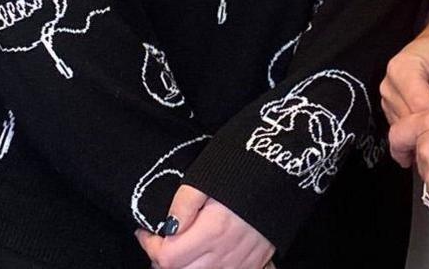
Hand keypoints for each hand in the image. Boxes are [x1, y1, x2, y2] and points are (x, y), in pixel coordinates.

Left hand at [134, 183, 274, 268]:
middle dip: (163, 260)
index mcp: (213, 231)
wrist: (283, 171)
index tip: (145, 231)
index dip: (149, 246)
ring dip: (184, 266)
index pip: (167, 258)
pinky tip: (203, 255)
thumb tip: (166, 227)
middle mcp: (226, 254)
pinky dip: (207, 268)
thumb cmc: (243, 169)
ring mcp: (241, 262)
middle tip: (159, 241)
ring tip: (179, 248)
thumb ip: (183, 203)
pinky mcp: (253, 264)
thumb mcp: (206, 177)